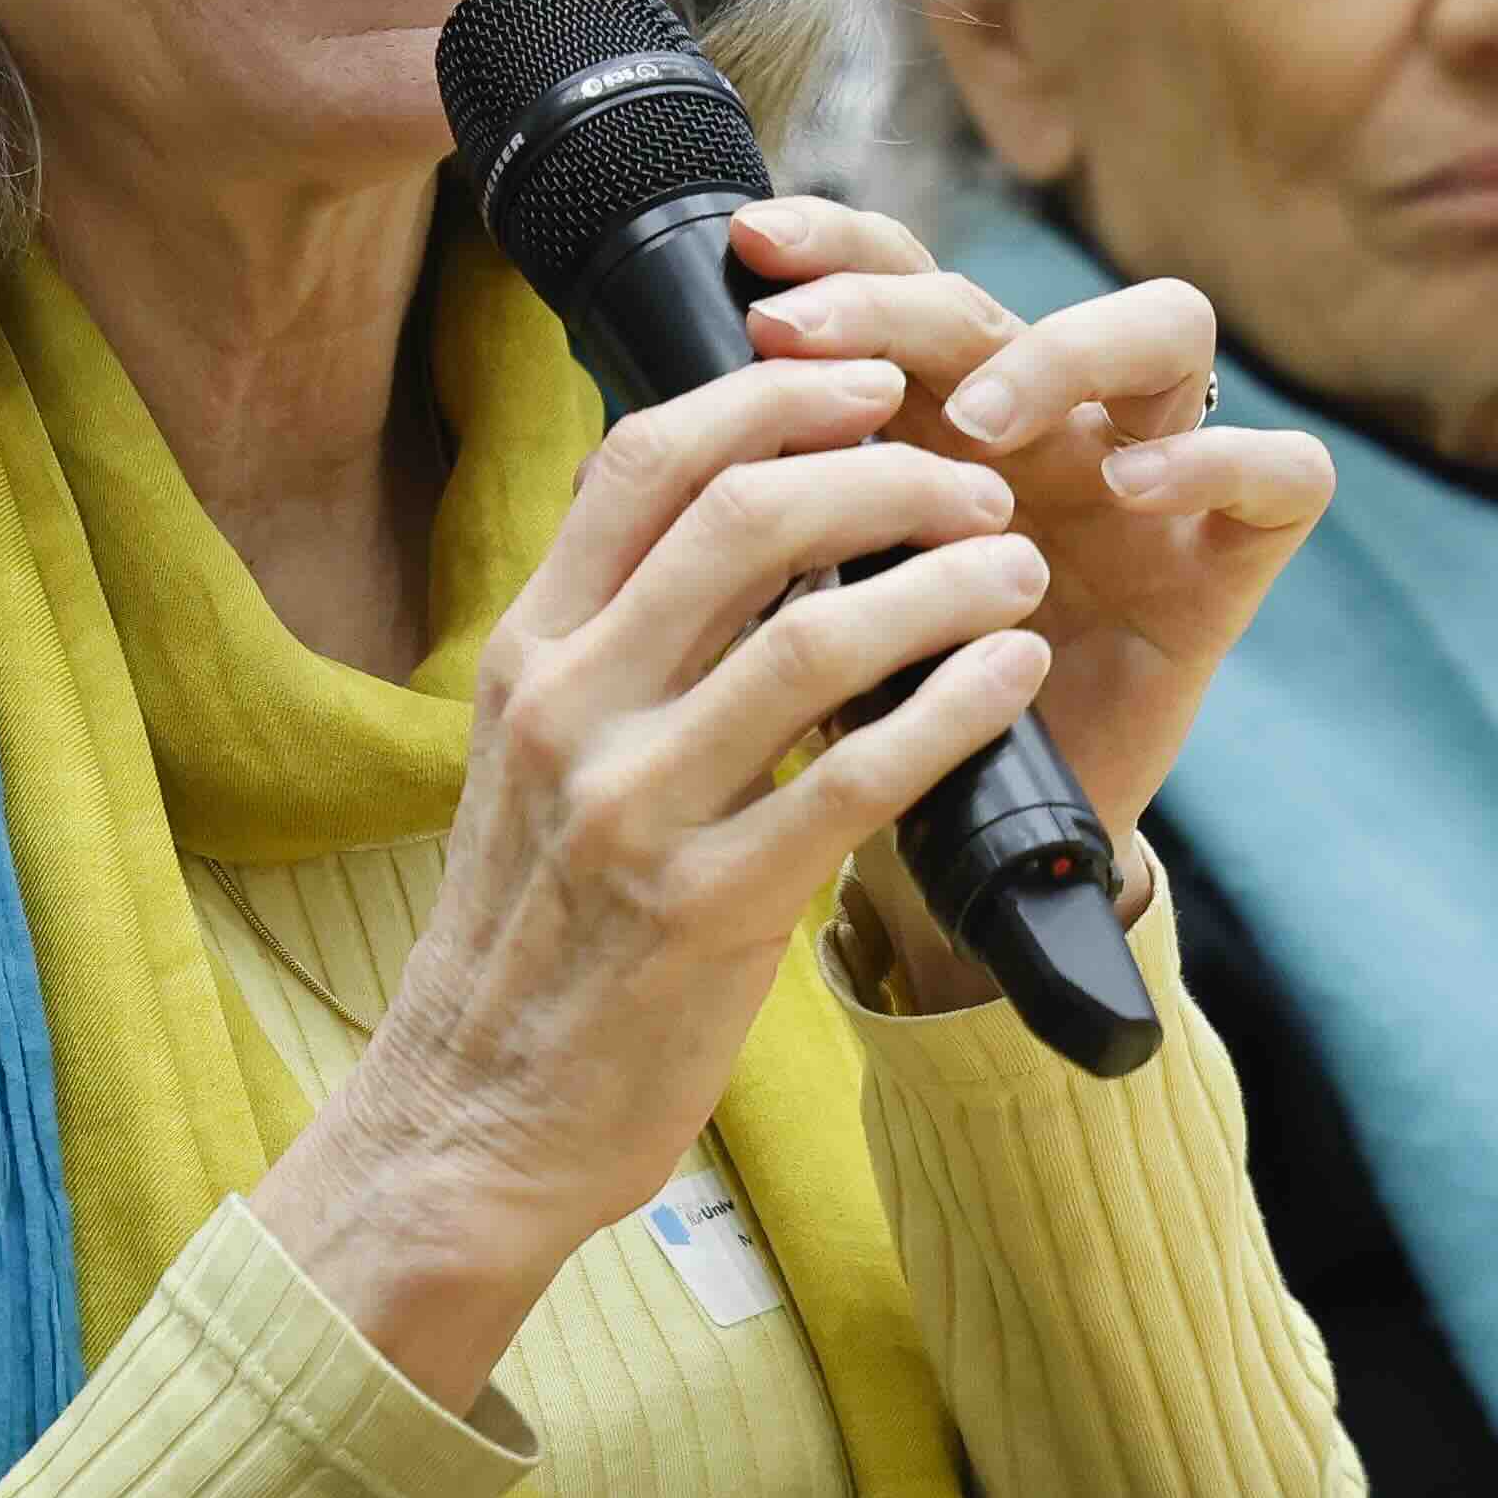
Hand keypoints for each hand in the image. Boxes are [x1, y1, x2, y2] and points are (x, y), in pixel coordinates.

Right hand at [249, 346, 1065, 1398]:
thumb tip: (753, 523)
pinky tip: (1014, 676)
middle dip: (887, 471)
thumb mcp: (542, 757)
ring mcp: (631, 809)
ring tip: (1019, 568)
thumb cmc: (536, 932)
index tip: (869, 381)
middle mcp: (568, 710)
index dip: (771, 397)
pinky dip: (952, 706)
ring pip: (814, 636)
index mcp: (527, 656)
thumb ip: (626, 645)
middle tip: (978, 483)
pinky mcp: (705, 909)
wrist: (477, 1116)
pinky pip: (853, 779)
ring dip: (945, 578)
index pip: (641, 459)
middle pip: (743, 515)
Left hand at [720, 193, 1333, 882]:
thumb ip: (754, 522)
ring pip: (1166, 329)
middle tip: (805, 339)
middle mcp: (1047, 423)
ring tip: (977, 421)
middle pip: (1002, 299)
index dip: (838, 248)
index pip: (902, 280)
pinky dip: (1216, 461)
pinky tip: (1130, 486)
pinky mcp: (1228, 560)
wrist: (972, 839)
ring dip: (1063, 353)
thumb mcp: (809, 606)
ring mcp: (1150, 477)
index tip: (750, 248)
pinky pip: (1282, 473)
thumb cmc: (888, 703)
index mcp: (939, 412)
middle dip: (898, 301)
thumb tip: (610, 466)